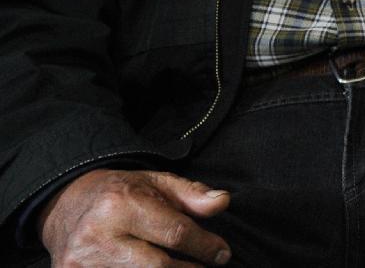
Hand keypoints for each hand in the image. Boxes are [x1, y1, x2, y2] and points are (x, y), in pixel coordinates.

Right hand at [38, 168, 231, 266]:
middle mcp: (99, 236)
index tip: (222, 254)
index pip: (174, 232)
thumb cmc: (119, 193)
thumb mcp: (156, 182)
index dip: (205, 246)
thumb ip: (191, 194)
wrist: (65, 205)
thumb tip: (222, 202)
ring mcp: (82, 266)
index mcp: (121, 204)